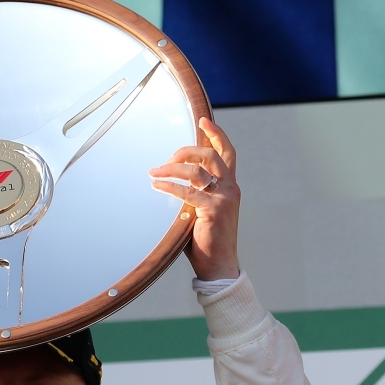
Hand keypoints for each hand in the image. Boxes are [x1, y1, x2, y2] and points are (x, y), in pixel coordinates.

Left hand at [149, 117, 240, 280]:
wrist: (219, 265)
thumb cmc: (207, 239)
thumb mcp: (202, 210)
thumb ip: (194, 194)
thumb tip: (170, 181)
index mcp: (230, 186)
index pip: (227, 153)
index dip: (217, 134)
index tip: (203, 119)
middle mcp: (231, 188)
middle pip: (210, 156)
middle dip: (186, 151)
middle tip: (167, 159)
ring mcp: (224, 199)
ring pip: (196, 172)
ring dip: (171, 169)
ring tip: (154, 173)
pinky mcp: (214, 210)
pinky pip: (188, 192)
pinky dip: (170, 186)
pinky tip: (156, 186)